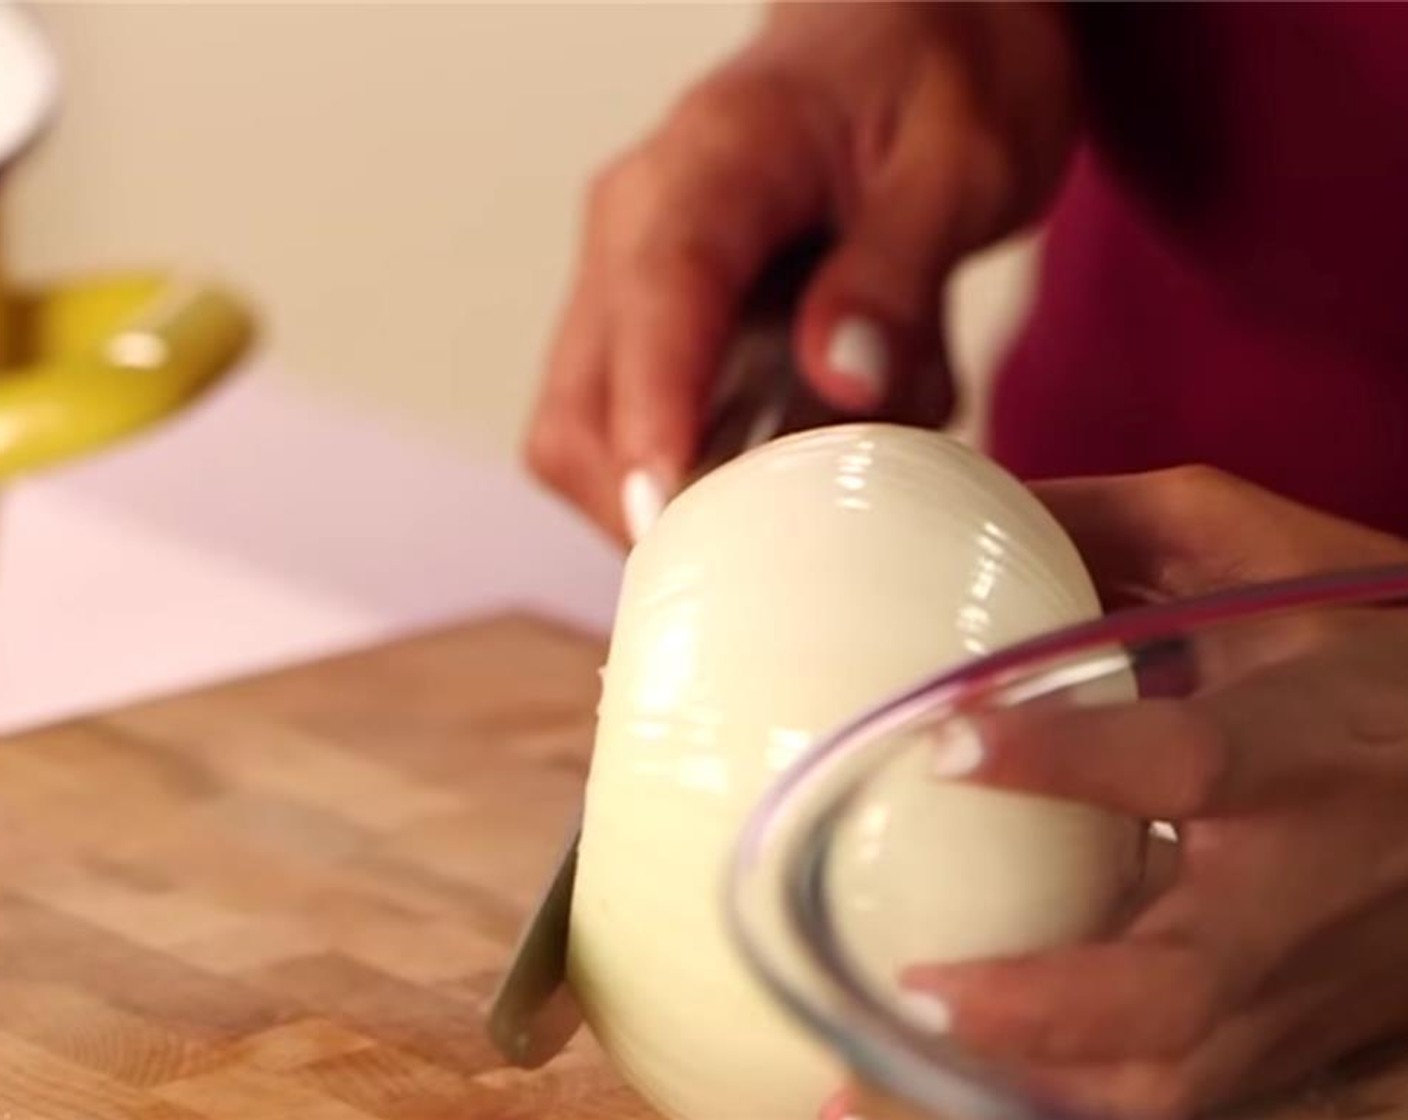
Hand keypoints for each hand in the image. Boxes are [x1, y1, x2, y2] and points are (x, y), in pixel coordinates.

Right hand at [525, 2, 1077, 542]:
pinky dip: (706, 472)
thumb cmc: (939, 76)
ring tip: (802, 489)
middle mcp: (637, 227)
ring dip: (683, 498)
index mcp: (711, 163)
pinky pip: (639, 431)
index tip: (670, 521)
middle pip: (578, 410)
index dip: (653, 421)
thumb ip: (898, 268)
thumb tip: (841, 378)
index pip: (655, 303)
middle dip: (648, 506)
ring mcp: (632, 281)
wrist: (912, 31)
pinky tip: (798, 451)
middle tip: (760, 561)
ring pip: (589, 437)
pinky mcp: (651, 326)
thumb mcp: (962, 160)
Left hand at [828, 467, 1407, 1119]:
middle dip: (1036, 1005)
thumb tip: (983, 494)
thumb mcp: (1289, 564)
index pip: (1185, 758)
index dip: (1063, 757)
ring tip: (893, 1064)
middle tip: (908, 982)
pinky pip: (1185, 1100)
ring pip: (1177, 1085)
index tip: (942, 741)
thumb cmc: (1392, 661)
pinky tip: (969, 1088)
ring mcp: (1310, 983)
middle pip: (1179, 989)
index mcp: (1307, 744)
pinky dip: (1073, 1105)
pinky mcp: (1306, 1036)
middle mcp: (1307, 883)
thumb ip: (1136, 526)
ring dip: (1032, 1089)